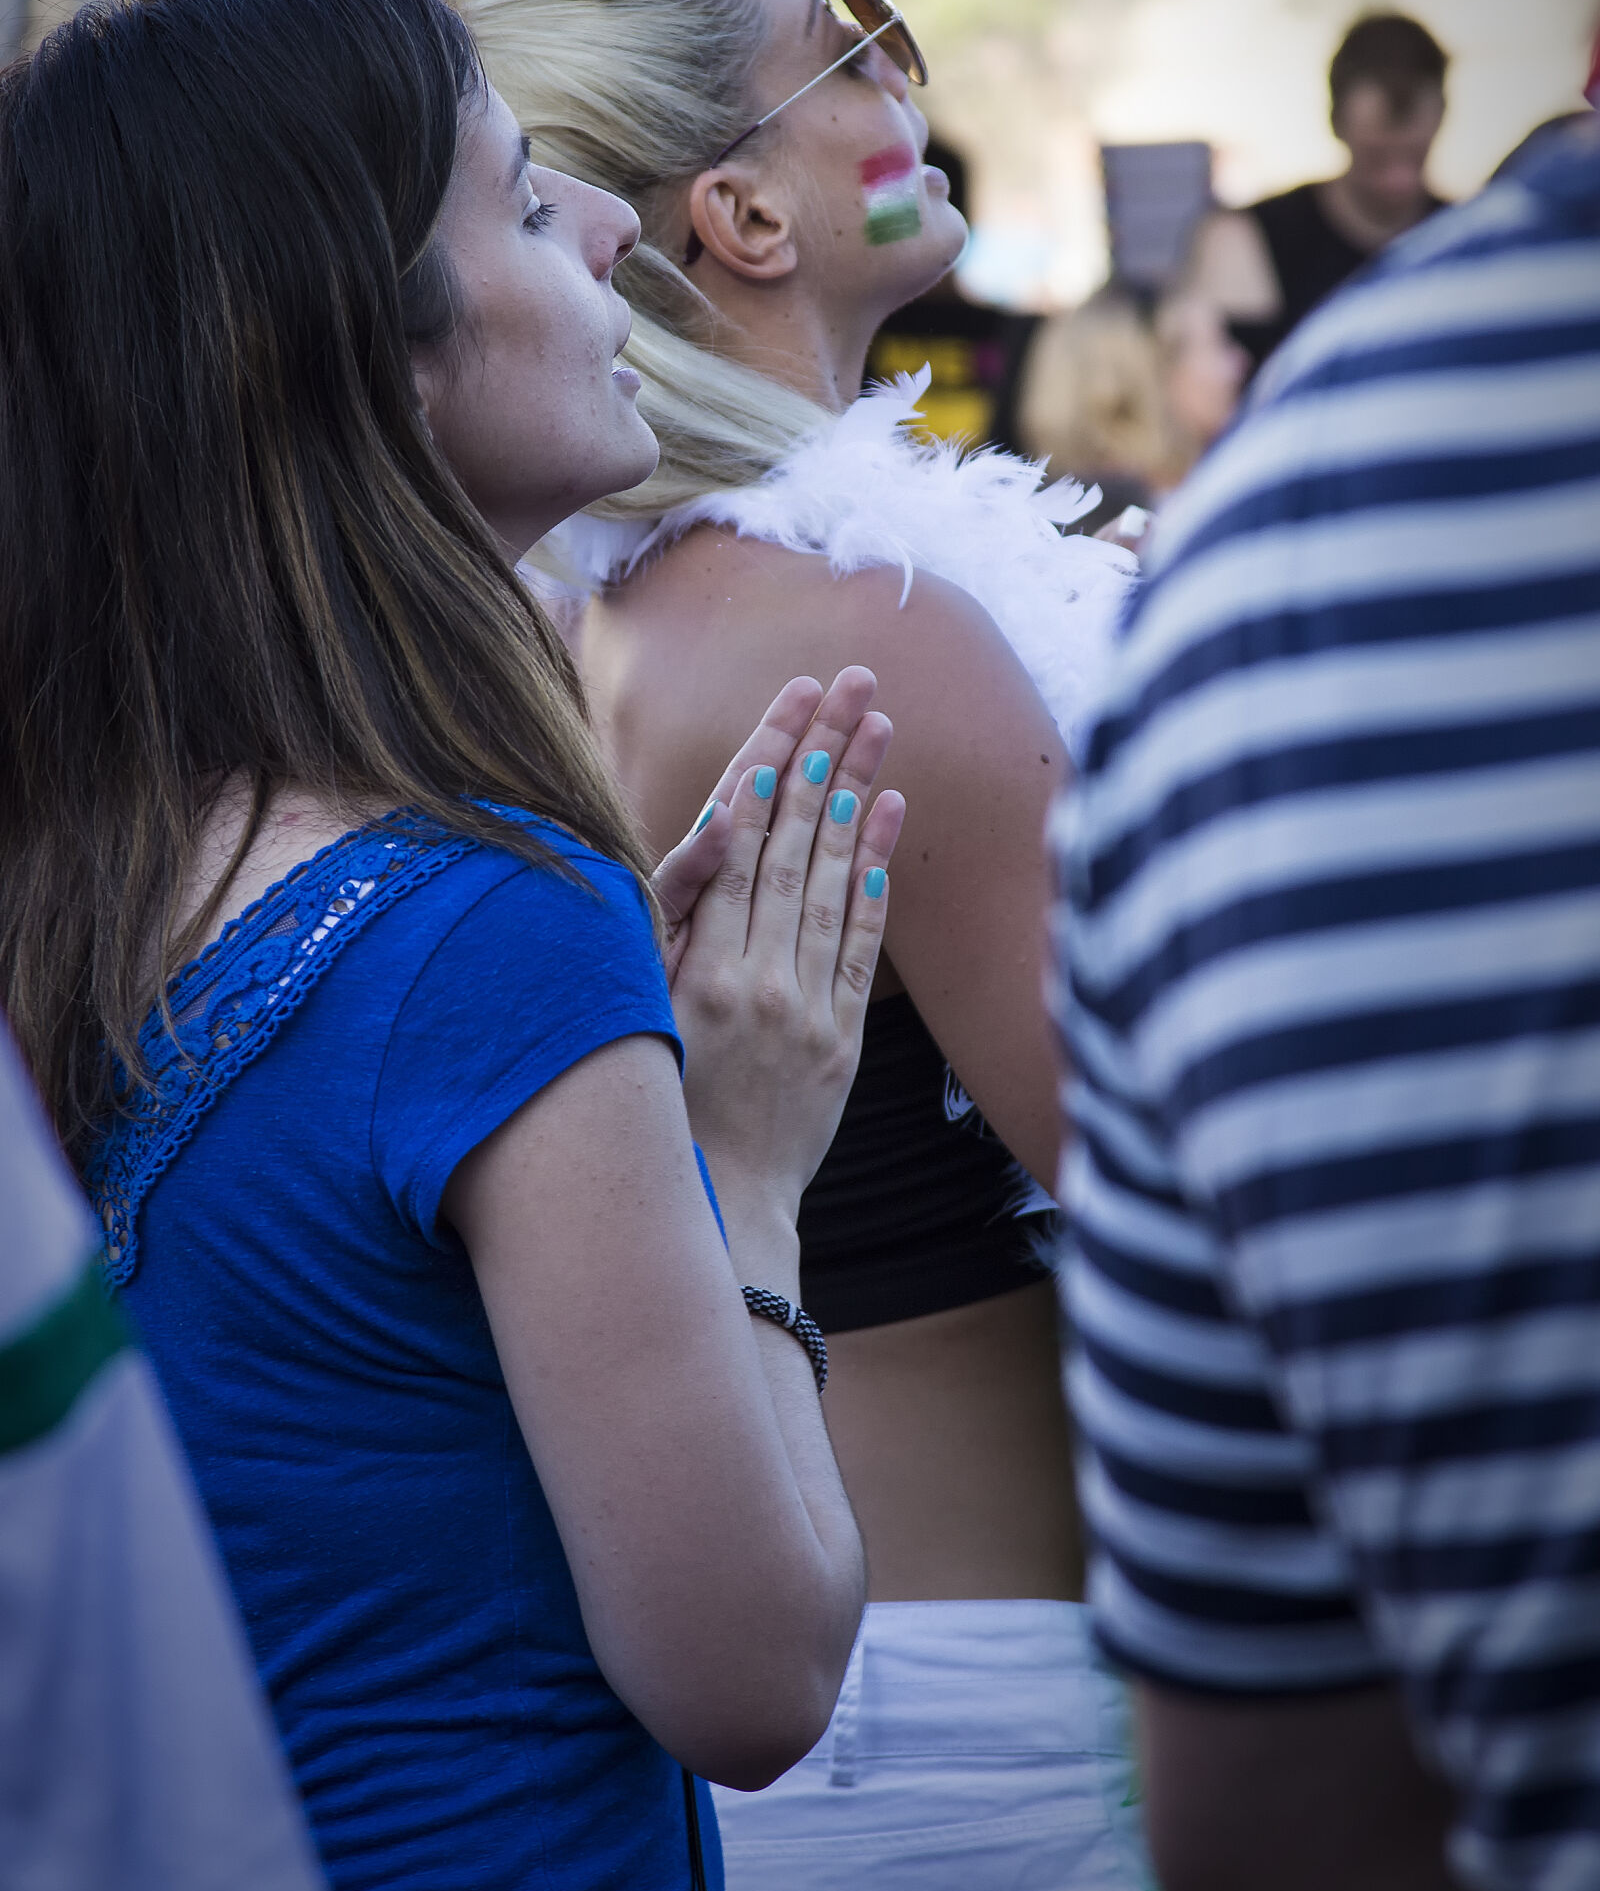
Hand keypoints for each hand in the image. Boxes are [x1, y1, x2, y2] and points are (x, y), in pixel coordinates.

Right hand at [667, 668, 904, 1218]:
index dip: (765, 771)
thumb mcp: (640, 1014)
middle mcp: (754, 979)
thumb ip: (672, 925)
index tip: (793, 710)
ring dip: (859, 792)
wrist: (716, 1209)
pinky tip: (892, 812)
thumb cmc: (659, 1107)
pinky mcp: (839, 1037)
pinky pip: (862, 941)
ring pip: (835, 880)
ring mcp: (804, 1008)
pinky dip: (878, 874)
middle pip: (794, 843)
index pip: (737, 847)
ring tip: (880, 724)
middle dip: (823, 753)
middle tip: (852, 681)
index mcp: (695, 969)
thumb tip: (713, 842)